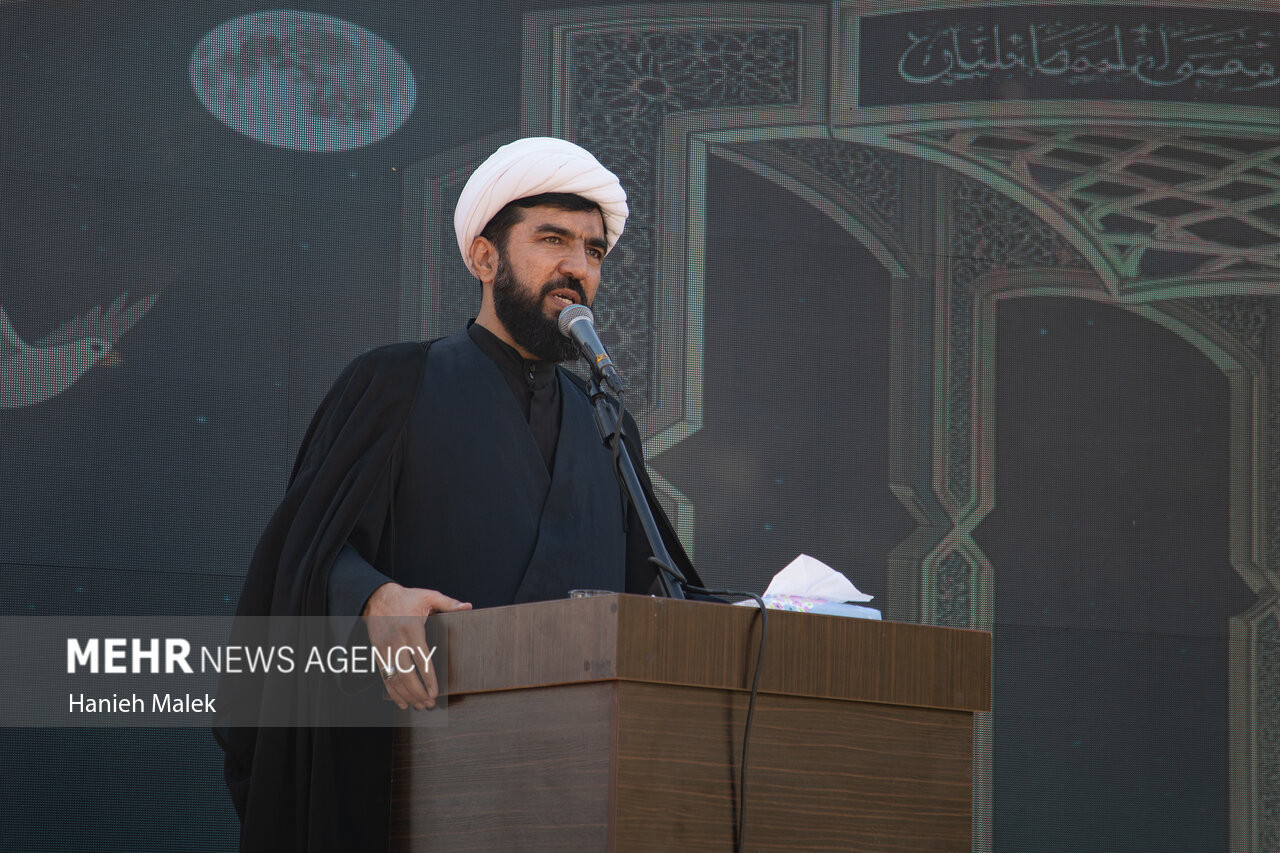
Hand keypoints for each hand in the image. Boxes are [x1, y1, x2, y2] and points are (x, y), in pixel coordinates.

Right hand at [362, 582, 470, 710]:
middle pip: (407, 674)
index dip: (428, 678)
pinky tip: (402, 702)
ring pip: (394, 678)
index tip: (435, 692)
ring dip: (407, 695)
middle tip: (429, 704)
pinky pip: (384, 677)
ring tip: (419, 705)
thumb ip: (448, 603)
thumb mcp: (428, 596)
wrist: (376, 597)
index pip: (421, 659)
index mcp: (412, 629)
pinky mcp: (378, 653)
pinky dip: (392, 692)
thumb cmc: (406, 598)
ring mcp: (385, 649)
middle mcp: (397, 641)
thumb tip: (467, 607)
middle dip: (418, 692)